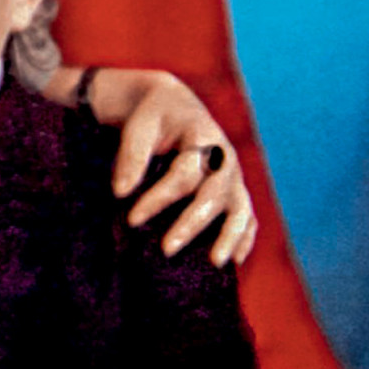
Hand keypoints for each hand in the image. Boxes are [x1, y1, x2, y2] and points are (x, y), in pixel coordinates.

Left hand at [66, 68, 256, 264]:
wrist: (173, 105)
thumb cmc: (152, 116)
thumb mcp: (139, 126)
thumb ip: (131, 156)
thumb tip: (121, 192)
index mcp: (204, 138)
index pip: (185, 174)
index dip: (159, 198)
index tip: (132, 218)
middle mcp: (225, 159)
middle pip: (215, 195)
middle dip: (192, 223)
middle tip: (167, 249)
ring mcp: (233, 176)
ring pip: (240, 208)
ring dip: (230, 236)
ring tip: (216, 263)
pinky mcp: (234, 190)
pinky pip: (247, 215)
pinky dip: (245, 237)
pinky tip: (235, 259)